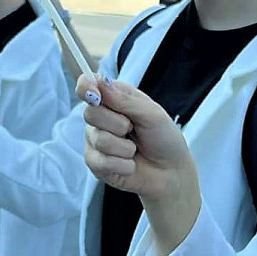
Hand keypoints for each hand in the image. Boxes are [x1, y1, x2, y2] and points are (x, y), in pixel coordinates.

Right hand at [78, 75, 201, 255]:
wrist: (171, 172)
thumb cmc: (163, 138)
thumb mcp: (152, 114)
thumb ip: (125, 100)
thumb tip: (99, 83)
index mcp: (113, 98)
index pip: (87, 85)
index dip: (85, 87)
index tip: (93, 93)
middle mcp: (100, 117)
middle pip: (90, 114)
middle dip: (118, 124)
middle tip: (134, 129)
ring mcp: (95, 140)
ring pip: (99, 139)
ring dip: (124, 148)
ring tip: (135, 150)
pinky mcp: (95, 163)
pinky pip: (99, 162)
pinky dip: (121, 165)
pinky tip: (130, 165)